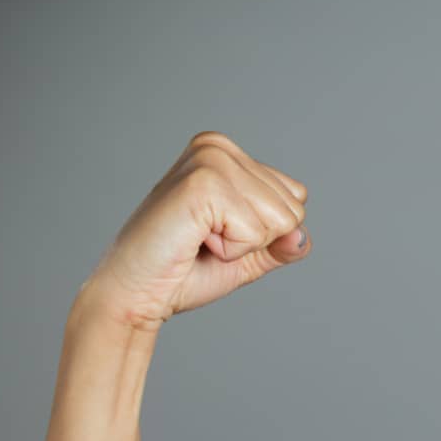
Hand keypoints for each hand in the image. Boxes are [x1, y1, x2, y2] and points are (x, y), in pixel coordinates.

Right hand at [76, 131, 310, 332]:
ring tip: (199, 239)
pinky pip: (257, 232)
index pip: (296, 197)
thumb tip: (302, 236)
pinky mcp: (203, 184)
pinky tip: (194, 240)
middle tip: (206, 240)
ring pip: (280, 220)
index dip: (266, 232)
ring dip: (242, 245)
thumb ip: (285, 243)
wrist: (138, 293)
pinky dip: (231, 251)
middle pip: (293, 208)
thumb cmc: (186, 271)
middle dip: (257, 239)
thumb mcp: (251, 254)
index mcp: (228, 153)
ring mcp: (210, 160)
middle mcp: (218, 147)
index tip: (218, 234)